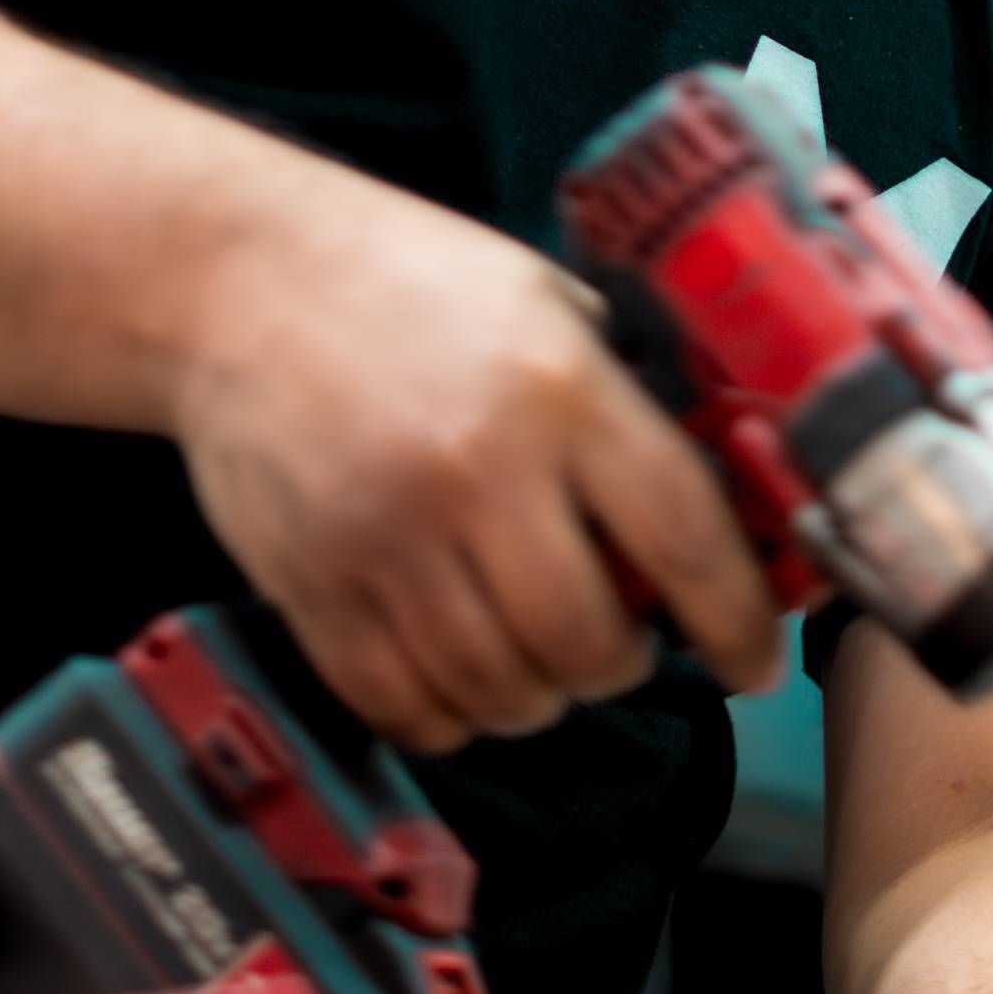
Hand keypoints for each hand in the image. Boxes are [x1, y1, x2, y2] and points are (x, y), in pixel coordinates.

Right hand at [167, 170, 784, 752]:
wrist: (240, 281)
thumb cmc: (411, 280)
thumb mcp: (545, 302)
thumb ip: (616, 399)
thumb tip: (699, 501)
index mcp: (558, 388)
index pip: (682, 533)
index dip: (735, 617)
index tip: (752, 660)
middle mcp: (479, 471)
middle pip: (585, 642)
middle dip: (618, 663)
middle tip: (616, 640)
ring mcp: (389, 539)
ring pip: (499, 690)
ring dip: (535, 695)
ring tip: (535, 654)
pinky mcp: (313, 588)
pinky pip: (404, 705)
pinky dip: (448, 713)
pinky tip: (459, 673)